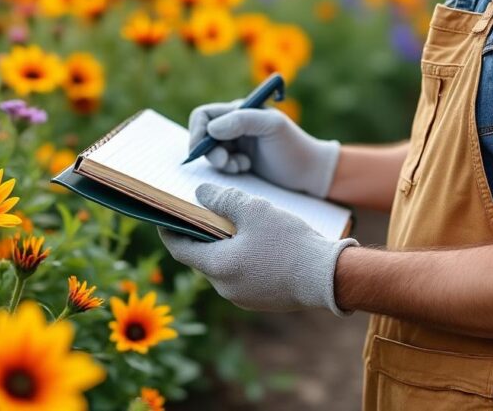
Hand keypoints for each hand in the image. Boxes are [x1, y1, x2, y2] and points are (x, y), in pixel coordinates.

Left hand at [158, 183, 358, 313]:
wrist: (329, 277)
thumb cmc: (289, 242)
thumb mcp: (255, 210)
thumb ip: (224, 200)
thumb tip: (201, 193)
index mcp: (217, 267)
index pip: (179, 248)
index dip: (169, 230)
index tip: (163, 216)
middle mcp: (225, 288)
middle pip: (202, 257)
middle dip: (201, 235)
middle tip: (204, 213)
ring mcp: (243, 298)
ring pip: (224, 267)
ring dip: (224, 247)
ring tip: (236, 224)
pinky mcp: (262, 300)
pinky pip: (243, 276)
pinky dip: (242, 259)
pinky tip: (258, 243)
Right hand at [188, 100, 340, 197]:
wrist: (310, 172)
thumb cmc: (295, 146)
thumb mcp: (272, 127)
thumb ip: (242, 121)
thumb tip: (211, 128)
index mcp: (241, 110)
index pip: (204, 115)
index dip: (197, 130)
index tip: (201, 147)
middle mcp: (235, 124)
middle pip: (203, 134)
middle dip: (209, 150)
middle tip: (224, 162)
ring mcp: (236, 143)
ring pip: (210, 151)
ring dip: (220, 161)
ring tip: (241, 166)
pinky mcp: (238, 160)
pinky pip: (220, 164)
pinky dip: (228, 168)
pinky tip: (246, 168)